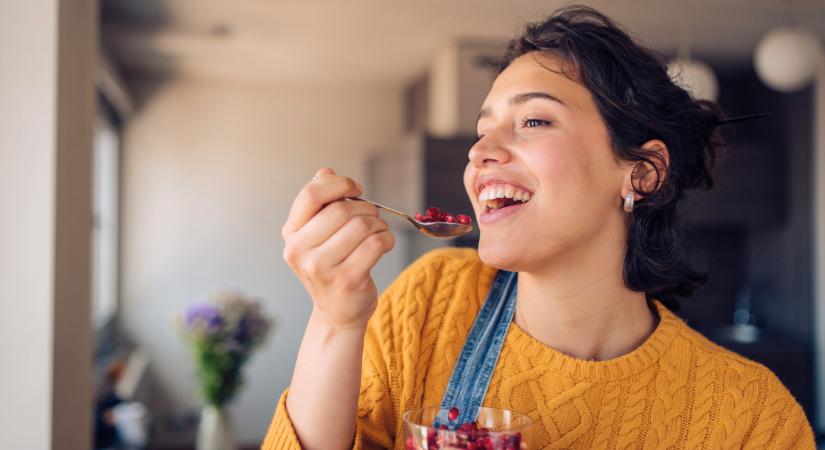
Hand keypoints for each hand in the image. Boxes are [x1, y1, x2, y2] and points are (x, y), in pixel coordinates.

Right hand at [282, 168, 394, 329]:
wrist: (337, 313)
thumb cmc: (331, 267)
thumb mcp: (318, 235)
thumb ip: (321, 203)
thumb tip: (325, 172)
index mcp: (291, 234)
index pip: (311, 194)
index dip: (339, 184)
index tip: (356, 189)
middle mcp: (299, 251)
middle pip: (341, 209)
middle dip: (365, 207)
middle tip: (372, 216)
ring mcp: (321, 268)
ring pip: (361, 226)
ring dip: (378, 223)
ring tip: (378, 231)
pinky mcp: (346, 280)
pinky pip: (375, 244)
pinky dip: (386, 239)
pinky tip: (384, 244)